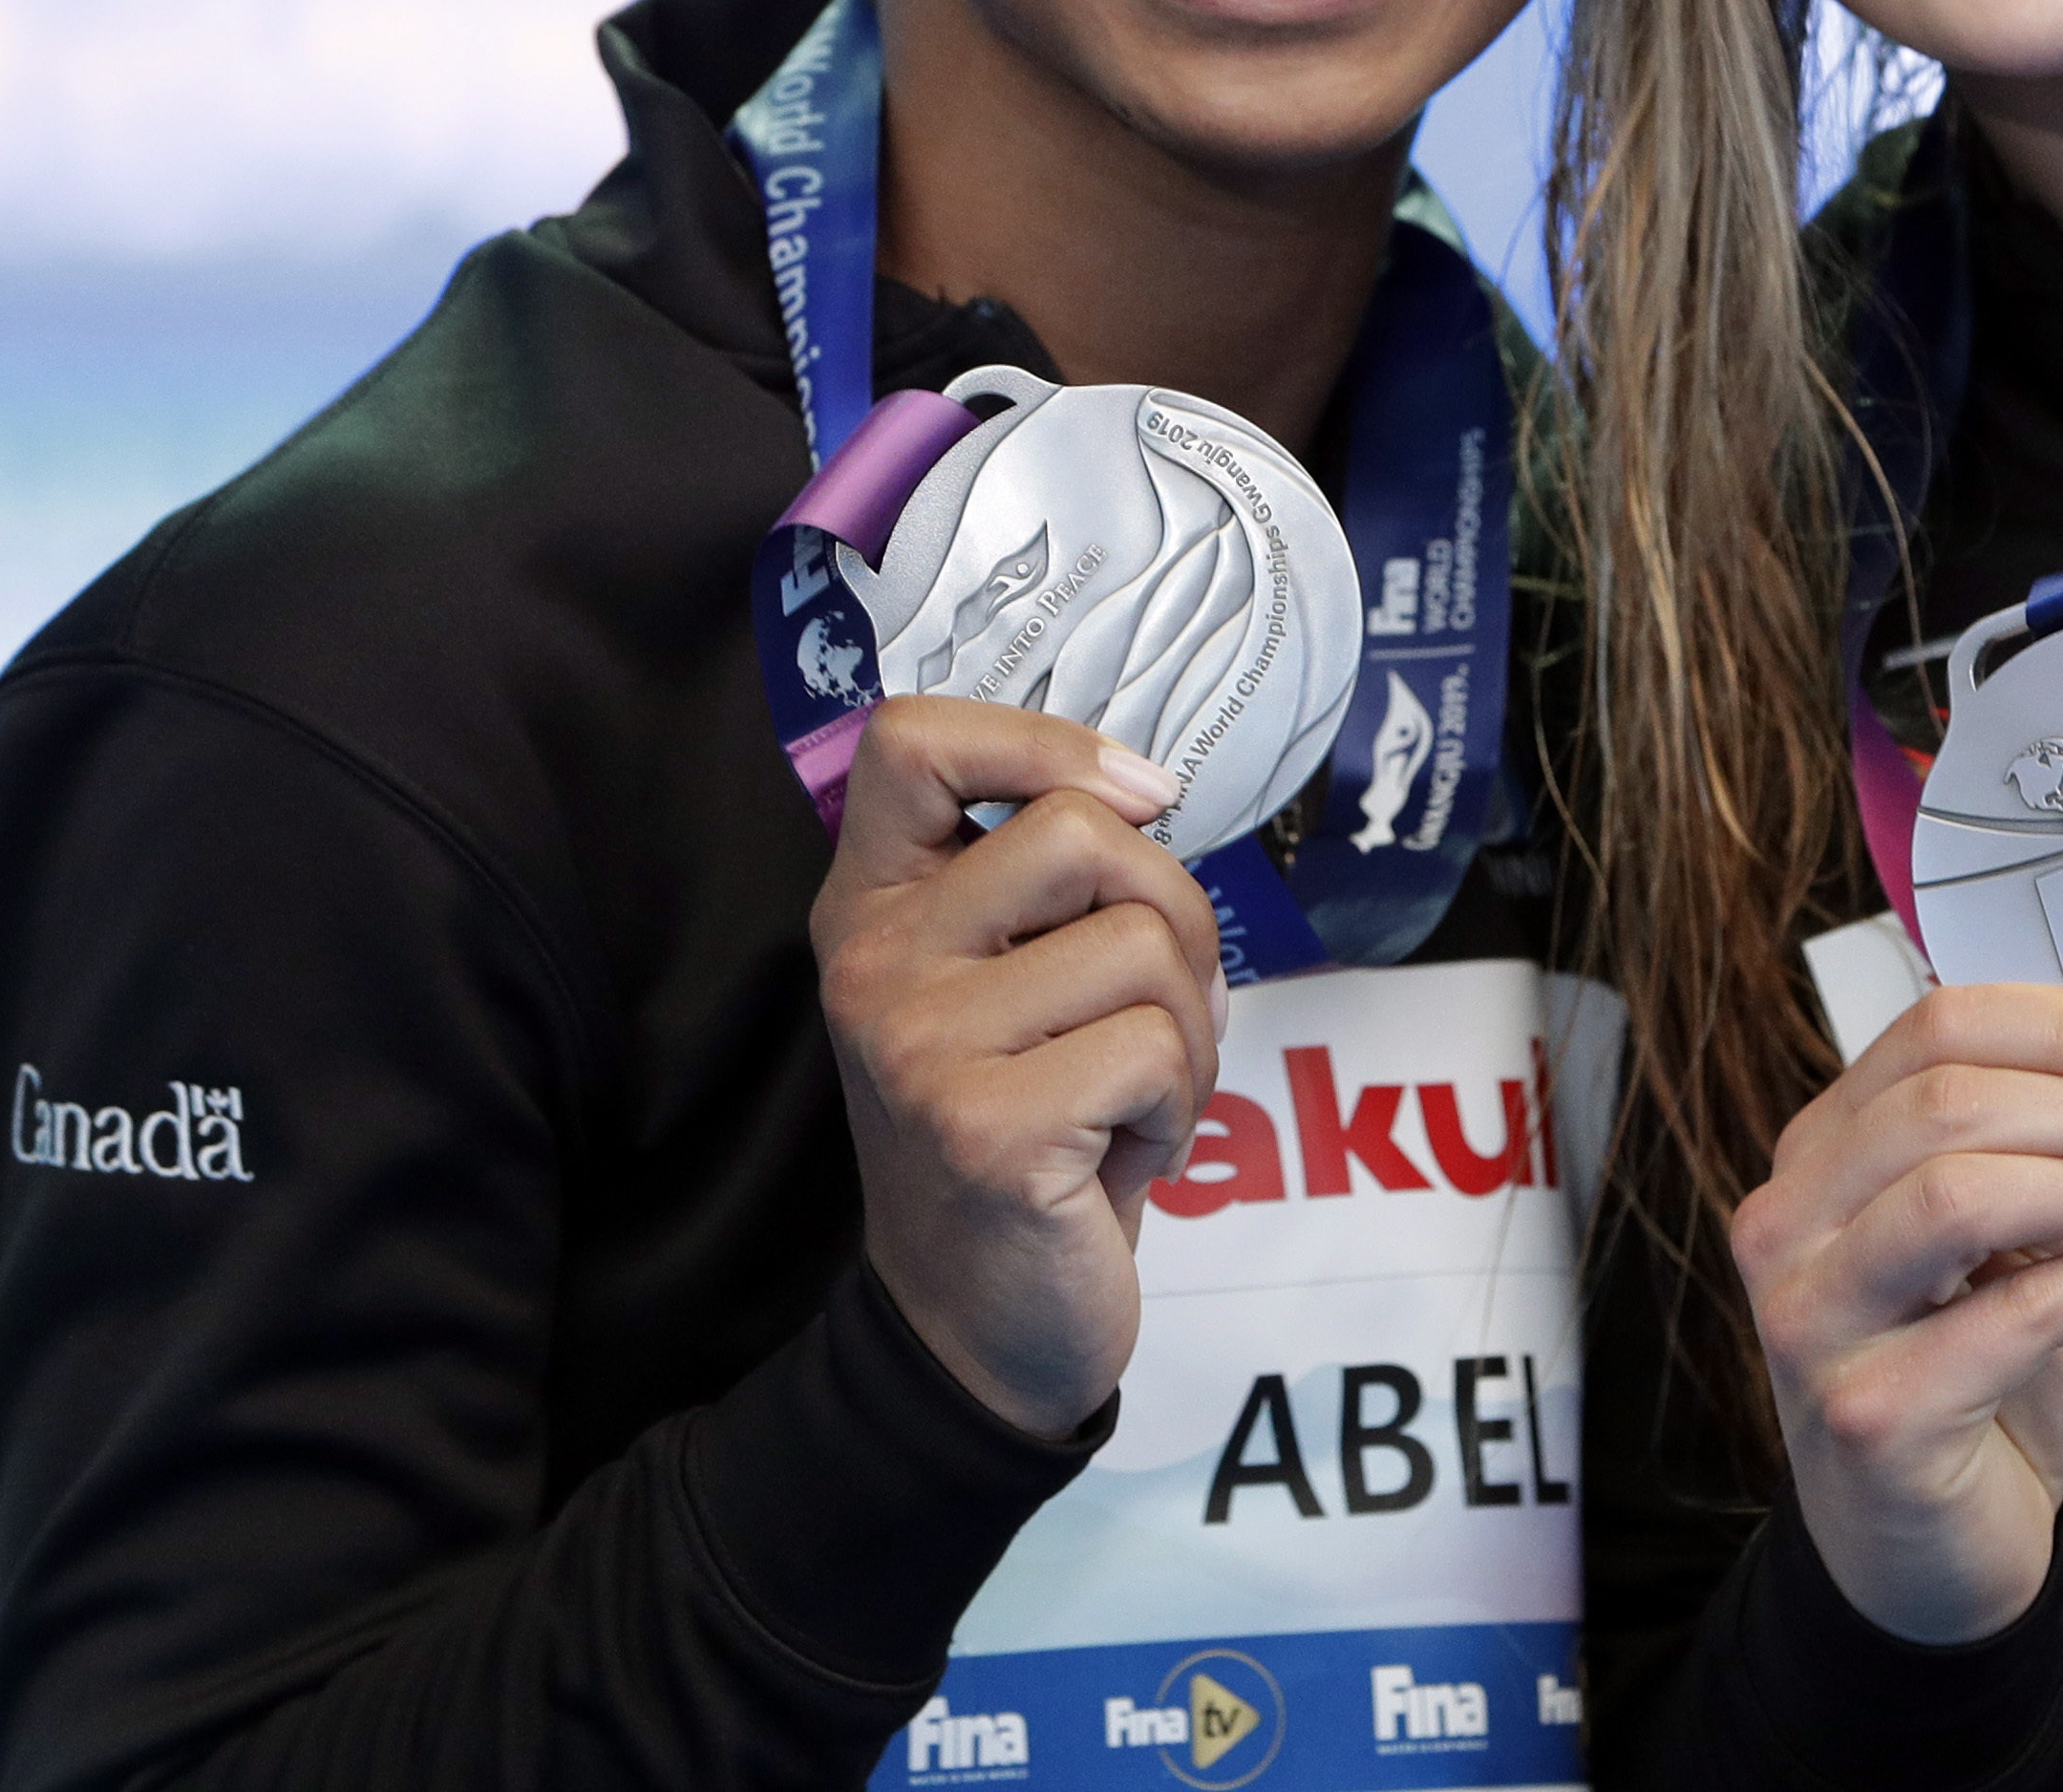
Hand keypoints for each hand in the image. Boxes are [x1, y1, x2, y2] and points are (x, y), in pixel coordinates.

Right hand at [811, 695, 1226, 1439]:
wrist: (982, 1323)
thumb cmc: (1031, 1129)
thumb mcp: (1014, 986)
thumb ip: (1054, 886)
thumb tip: (1149, 794)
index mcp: (873, 906)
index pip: (912, 740)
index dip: (1043, 739)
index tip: (1136, 796)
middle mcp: (873, 962)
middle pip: (1080, 831)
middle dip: (1175, 913)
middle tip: (1158, 1006)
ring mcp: (917, 1045)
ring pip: (1145, 945)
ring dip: (1189, 1029)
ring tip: (1131, 1099)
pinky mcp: (984, 1128)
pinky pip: (1159, 1049)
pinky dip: (1180, 1106)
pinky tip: (1121, 1157)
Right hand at [1733, 983, 2062, 1643]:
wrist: (1925, 1555)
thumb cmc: (1967, 1382)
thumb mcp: (1992, 1239)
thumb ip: (2032, 1144)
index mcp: (1818, 1155)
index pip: (1933, 1030)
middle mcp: (1789, 1226)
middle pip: (1947, 1099)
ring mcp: (1813, 1322)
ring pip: (1961, 1191)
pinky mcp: (1872, 1414)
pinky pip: (2015, 1312)